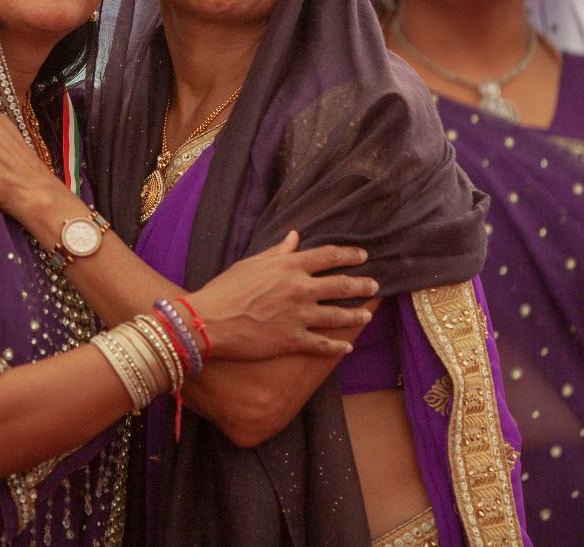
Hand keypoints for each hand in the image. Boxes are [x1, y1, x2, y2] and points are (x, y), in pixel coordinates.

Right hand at [186, 231, 376, 359]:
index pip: (328, 256)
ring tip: (367, 314)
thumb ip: (277, 251)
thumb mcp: (251, 263)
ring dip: (356, 315)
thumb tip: (295, 236)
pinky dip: (337, 346)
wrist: (209, 321)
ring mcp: (299, 316)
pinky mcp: (293, 340)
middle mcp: (300, 289)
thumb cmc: (225, 289)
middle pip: (341, 285)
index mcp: (289, 266)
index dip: (349, 255)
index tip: (362, 256)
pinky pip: (323, 344)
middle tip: (374, 286)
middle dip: (362, 285)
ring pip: (338, 315)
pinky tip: (347, 346)